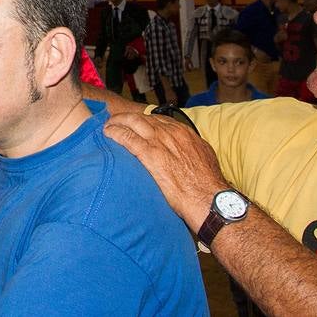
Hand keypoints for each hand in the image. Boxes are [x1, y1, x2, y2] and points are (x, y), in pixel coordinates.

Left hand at [103, 111, 226, 230]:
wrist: (209, 199)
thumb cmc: (208, 185)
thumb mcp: (204, 159)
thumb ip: (191, 150)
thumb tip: (185, 152)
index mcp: (185, 133)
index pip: (159, 119)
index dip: (144, 121)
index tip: (135, 124)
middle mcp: (171, 133)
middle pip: (143, 118)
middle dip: (127, 118)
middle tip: (116, 122)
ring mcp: (160, 142)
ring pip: (133, 122)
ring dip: (118, 122)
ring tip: (108, 126)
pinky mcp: (150, 154)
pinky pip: (127, 137)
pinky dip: (115, 133)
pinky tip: (108, 135)